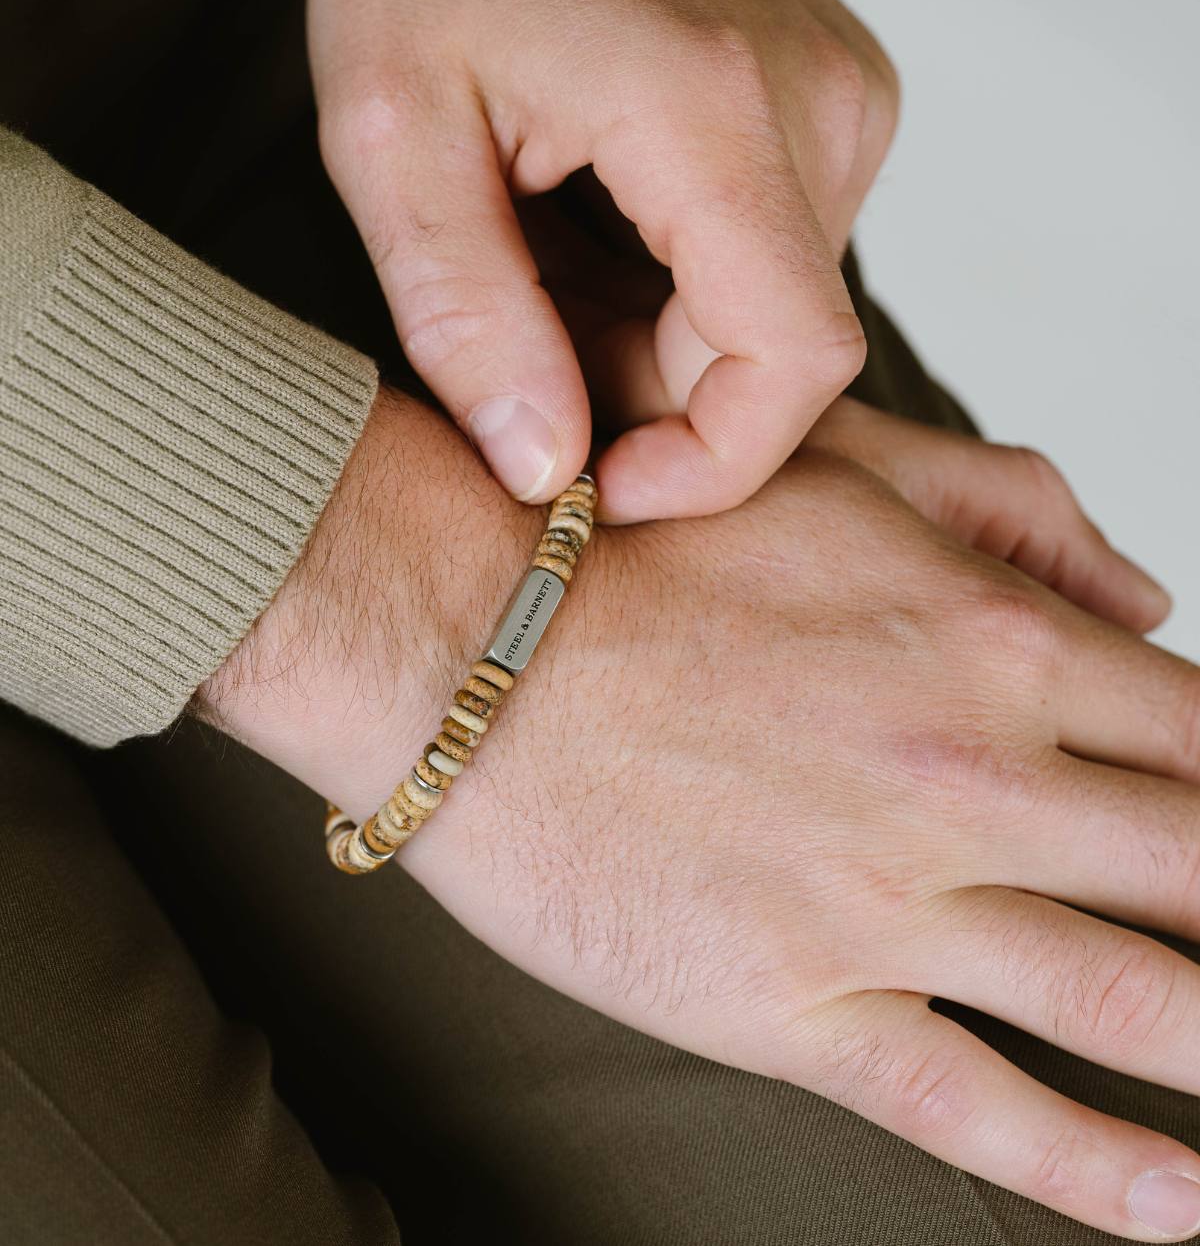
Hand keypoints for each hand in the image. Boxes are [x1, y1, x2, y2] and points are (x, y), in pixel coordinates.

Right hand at [200, 394, 1195, 1239]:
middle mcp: (969, 774)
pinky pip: (982, 1108)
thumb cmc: (647, 546)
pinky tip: (1185, 1201)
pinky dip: (1104, 1168)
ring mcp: (888, 901)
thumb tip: (1151, 593)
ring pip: (1135, 1003)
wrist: (470, 643)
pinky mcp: (796, 1002)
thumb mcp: (843, 467)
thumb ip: (1013, 508)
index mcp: (992, 639)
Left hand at [310, 0, 898, 521]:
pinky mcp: (838, 84)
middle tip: (513, 330)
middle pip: (776, 344)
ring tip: (537, 244)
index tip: (596, 481)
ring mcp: (844, 86)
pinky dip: (685, 266)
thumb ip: (470, 316)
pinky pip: (780, 236)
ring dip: (656, 324)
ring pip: (775, 298)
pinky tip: (591, 208)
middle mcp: (819, 96)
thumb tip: (548, 468)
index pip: (793, 364)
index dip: (707, 464)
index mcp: (711, 107)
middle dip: (645, 387)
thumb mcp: (394, 131)